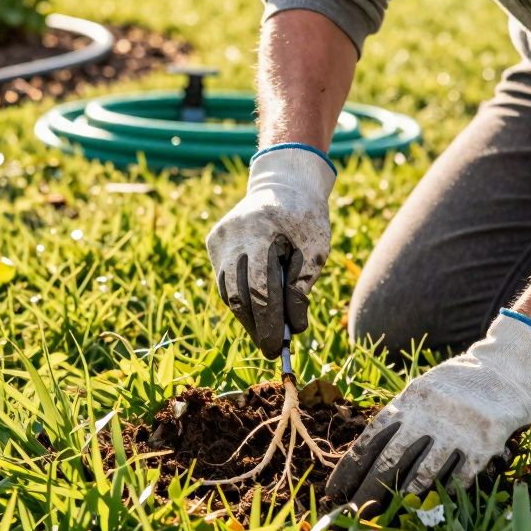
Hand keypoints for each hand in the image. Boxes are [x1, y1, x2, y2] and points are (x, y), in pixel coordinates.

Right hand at [206, 146, 335, 357]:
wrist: (284, 181)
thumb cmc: (305, 216)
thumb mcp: (316, 247)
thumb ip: (303, 286)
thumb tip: (296, 327)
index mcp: (259, 231)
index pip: (259, 288)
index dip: (269, 322)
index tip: (278, 347)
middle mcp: (231, 235)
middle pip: (238, 294)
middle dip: (256, 326)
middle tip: (271, 349)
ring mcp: (219, 238)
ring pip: (227, 290)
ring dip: (246, 316)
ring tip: (265, 334)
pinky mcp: (214, 241)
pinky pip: (224, 279)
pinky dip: (239, 298)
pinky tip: (255, 311)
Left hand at [325, 310, 530, 513]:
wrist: (506, 370)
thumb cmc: (455, 385)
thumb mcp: (421, 391)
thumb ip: (400, 418)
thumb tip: (366, 454)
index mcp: (409, 402)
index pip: (371, 439)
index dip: (351, 467)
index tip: (335, 490)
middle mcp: (429, 417)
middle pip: (391, 460)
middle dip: (368, 490)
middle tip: (352, 512)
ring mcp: (457, 431)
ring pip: (423, 473)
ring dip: (402, 497)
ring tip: (384, 514)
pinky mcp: (484, 444)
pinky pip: (458, 476)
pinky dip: (442, 493)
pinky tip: (427, 506)